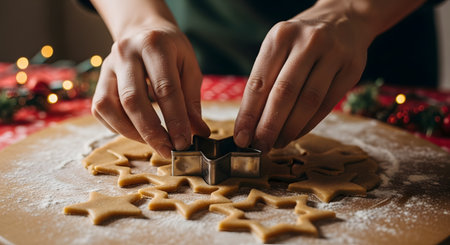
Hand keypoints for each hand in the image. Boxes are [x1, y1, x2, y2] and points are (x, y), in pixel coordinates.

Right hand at [92, 20, 209, 158]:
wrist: (144, 31)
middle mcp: (126, 53)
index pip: (165, 88)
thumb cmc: (171, 51)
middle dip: (152, 132)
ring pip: (111, 107)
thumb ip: (192, 100)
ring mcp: (107, 66)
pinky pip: (101, 111)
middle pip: (133, 100)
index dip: (175, 119)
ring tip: (155, 144)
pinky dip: (119, 128)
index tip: (185, 142)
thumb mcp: (189, 67)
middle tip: (169, 151)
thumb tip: (198, 133)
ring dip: (133, 133)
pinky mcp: (98, 80)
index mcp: (154, 45)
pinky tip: (138, 133)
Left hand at [234, 1, 373, 152]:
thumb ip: (265, 80)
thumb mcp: (279, 47)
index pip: (259, 82)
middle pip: (284, 93)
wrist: (344, 19)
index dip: (249, 114)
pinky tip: (297, 133)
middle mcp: (308, 42)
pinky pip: (327, 104)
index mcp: (281, 36)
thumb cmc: (301, 41)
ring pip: (308, 101)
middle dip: (269, 126)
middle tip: (260, 147)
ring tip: (278, 143)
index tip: (242, 138)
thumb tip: (250, 124)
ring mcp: (334, 54)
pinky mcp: (352, 69)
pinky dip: (309, 124)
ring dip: (290, 129)